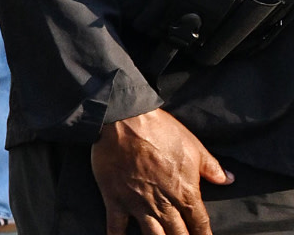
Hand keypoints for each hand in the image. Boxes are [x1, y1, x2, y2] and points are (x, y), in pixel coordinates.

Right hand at [92, 108, 232, 234]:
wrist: (124, 119)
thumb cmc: (161, 130)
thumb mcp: (193, 146)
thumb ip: (211, 167)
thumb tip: (228, 179)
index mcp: (185, 193)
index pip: (200, 225)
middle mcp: (163, 204)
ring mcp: (138, 204)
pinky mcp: (115, 199)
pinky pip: (116, 226)